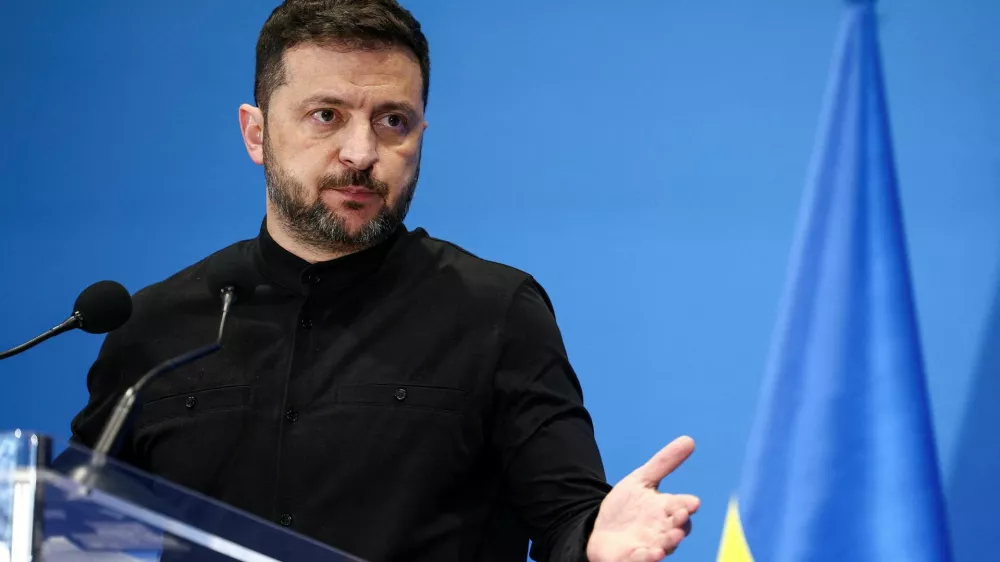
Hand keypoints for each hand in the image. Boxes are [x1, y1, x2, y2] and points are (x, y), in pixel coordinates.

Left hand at [586, 436, 699, 561]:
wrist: (602, 530)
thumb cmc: (628, 507)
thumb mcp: (642, 479)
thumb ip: (664, 462)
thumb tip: (689, 439)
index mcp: (666, 510)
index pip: (682, 507)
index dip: (687, 505)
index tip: (692, 502)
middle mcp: (662, 530)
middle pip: (676, 528)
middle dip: (679, 524)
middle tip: (680, 517)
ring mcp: (649, 546)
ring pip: (663, 547)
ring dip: (668, 544)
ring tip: (670, 539)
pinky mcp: (633, 559)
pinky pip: (641, 561)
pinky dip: (646, 559)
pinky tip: (650, 554)